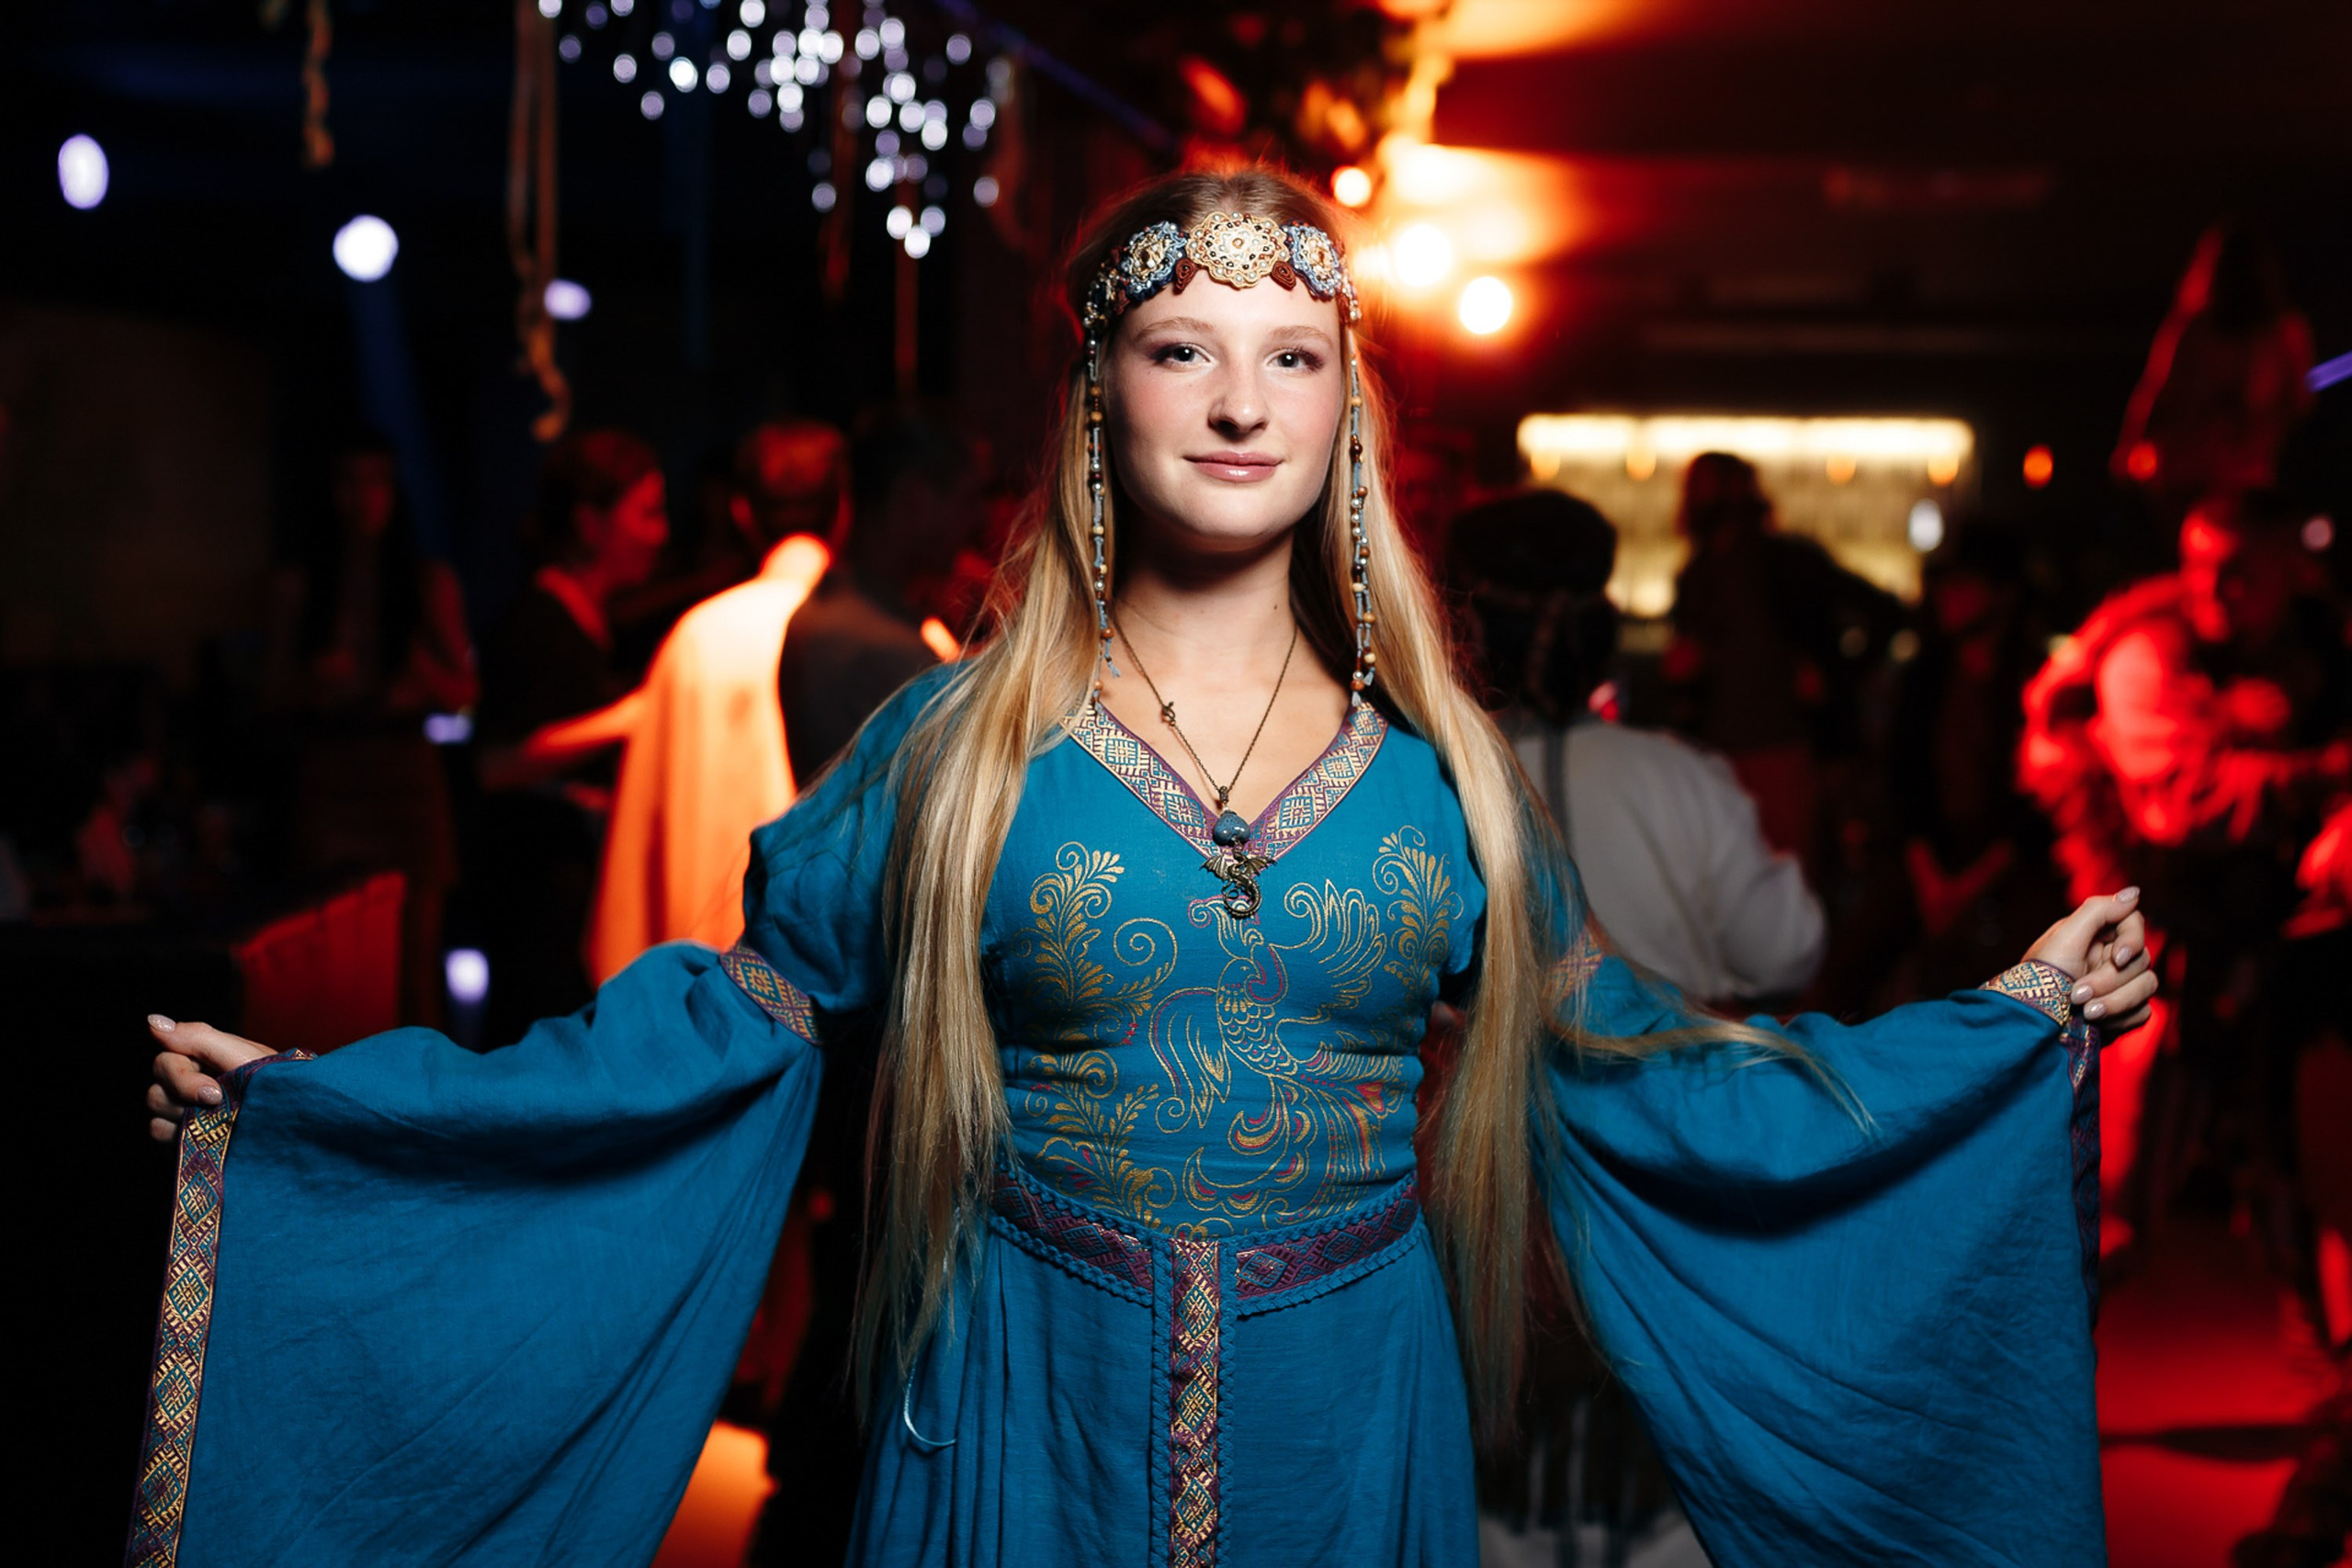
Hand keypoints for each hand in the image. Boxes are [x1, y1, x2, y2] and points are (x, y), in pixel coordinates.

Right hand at [146, 1016, 275, 1142]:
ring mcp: (185, 1111)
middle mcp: (189, 1083)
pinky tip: (211, 1139)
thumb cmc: (277, 1087)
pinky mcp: (184, 1137)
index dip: (183, 1079)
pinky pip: (160, 1135)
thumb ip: (200, 1038)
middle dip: (186, 1101)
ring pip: (156, 1114)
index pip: (165, 1061)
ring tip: (221, 1125)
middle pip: (156, 1091)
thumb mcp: (244, 1058)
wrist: (296, 1124)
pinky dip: (181, 1139)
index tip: (214, 1094)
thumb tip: (152, 1021)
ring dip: (184, 1121)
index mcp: (202, 1059)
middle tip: (219, 1108)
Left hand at [2023, 888, 2156, 1034]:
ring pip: (2147, 986)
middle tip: (2077, 995)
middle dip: (2108, 981)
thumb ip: (2098, 910)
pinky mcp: (2125, 1012)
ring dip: (2117, 1002)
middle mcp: (2110, 956)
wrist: (2032, 1021)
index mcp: (2095, 934)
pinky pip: (2143, 1012)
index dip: (2132, 940)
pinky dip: (2121, 1019)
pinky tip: (2096, 1024)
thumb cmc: (2042, 976)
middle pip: (2141, 960)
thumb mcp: (2064, 938)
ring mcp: (2120, 985)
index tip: (2117, 958)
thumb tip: (2134, 892)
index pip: (2133, 923)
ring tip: (2086, 1013)